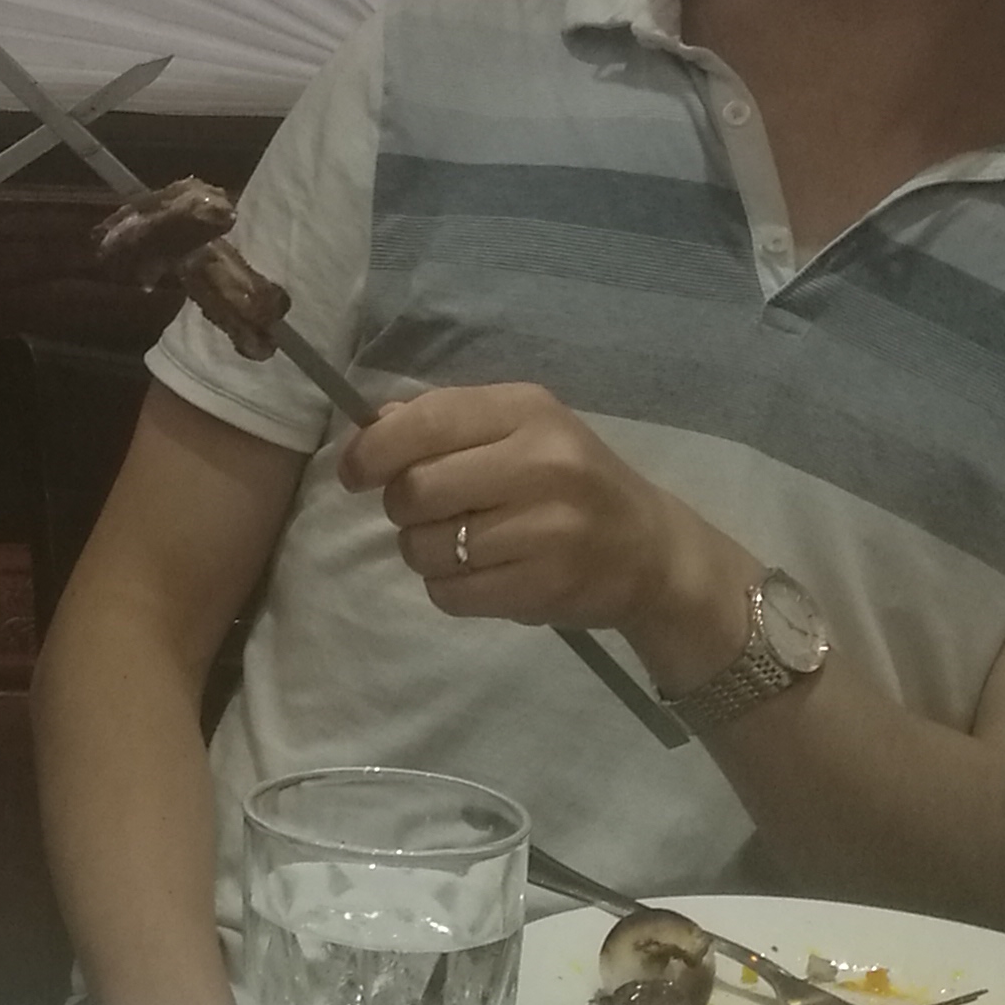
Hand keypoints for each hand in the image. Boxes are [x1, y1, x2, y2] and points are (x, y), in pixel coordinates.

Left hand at [337, 385, 744, 680]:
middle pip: (415, 490)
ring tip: (462, 544)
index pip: (424, 423)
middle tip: (426, 511)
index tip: (355, 472)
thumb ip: (445, 422)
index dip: (372, 450)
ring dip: (424, 551)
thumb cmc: (570, 481)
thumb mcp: (520, 429)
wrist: (650, 549)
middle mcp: (541, 463)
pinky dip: (449, 588)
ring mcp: (546, 529)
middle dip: (401, 507)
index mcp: (526, 410)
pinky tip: (483, 574)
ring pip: (426, 547)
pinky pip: (449, 594)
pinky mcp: (543, 587)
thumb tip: (371, 429)